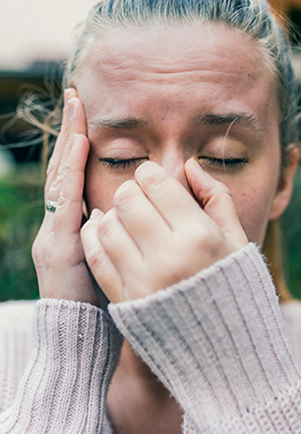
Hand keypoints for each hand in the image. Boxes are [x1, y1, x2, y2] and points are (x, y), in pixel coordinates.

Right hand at [32, 89, 98, 304]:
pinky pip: (65, 200)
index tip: (85, 117)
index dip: (77, 147)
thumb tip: (113, 210)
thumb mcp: (105, 256)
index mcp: (69, 225)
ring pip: (60, 177)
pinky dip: (70, 171)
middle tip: (75, 98)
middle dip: (69, 132)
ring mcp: (53, 232)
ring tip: (76, 108)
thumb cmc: (99, 299)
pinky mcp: (57, 245)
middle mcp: (56, 223)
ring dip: (69, 141)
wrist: (78, 336)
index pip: (71, 176)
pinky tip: (79, 145)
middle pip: (62, 168)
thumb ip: (107, 231)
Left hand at [81, 159, 247, 302]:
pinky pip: (97, 256)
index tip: (154, 180)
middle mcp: (169, 257)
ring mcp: (143, 281)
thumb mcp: (237, 239)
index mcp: (199, 236)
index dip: (150, 173)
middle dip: (131, 191)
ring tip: (127, 219)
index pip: (155, 182)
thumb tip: (190, 166)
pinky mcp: (125, 301)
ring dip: (113, 214)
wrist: (224, 348)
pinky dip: (95, 236)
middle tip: (139, 198)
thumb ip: (217, 197)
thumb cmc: (234, 287)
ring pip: (107, 225)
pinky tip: (106, 231)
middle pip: (126, 199)